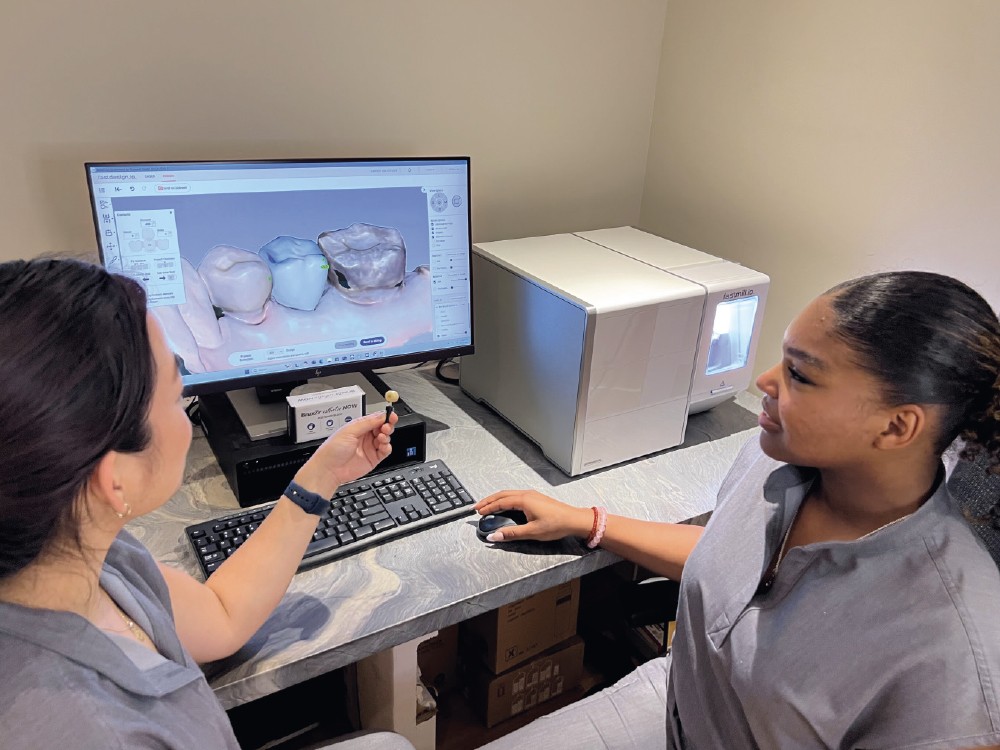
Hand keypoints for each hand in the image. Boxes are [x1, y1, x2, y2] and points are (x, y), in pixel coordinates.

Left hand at [293, 412, 396, 497]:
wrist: (329, 469)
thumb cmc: (333, 450)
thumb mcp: (350, 431)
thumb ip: (367, 423)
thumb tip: (381, 416)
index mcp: (359, 427)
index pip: (376, 419)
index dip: (384, 417)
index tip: (391, 416)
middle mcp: (365, 436)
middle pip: (382, 428)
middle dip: (387, 426)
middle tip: (386, 427)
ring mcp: (370, 447)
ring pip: (385, 439)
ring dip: (386, 436)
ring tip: (382, 437)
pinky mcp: (373, 459)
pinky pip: (385, 451)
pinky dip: (387, 447)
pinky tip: (383, 446)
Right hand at [474, 490, 593, 542]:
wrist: (574, 520)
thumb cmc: (557, 524)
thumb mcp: (532, 532)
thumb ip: (511, 533)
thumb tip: (495, 536)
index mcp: (524, 500)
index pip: (500, 502)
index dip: (488, 507)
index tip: (478, 512)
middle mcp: (527, 494)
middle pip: (502, 495)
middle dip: (488, 500)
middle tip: (477, 507)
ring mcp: (532, 495)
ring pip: (509, 494)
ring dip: (497, 499)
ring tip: (488, 506)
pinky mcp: (536, 498)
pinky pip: (516, 496)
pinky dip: (506, 499)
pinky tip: (505, 505)